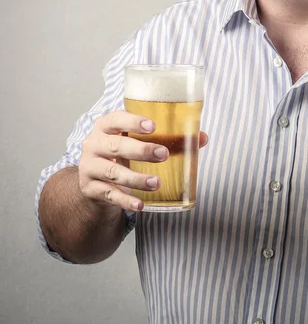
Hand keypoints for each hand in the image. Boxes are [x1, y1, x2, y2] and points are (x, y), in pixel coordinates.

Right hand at [78, 110, 207, 211]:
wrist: (93, 179)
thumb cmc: (122, 152)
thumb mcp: (137, 141)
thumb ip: (168, 137)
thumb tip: (202, 138)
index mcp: (106, 126)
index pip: (116, 119)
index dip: (133, 121)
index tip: (153, 126)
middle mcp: (94, 144)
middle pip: (116, 145)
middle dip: (141, 150)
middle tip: (163, 154)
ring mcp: (89, 167)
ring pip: (113, 172)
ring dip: (136, 179)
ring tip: (157, 183)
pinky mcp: (90, 189)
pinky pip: (110, 195)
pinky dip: (126, 201)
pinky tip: (140, 205)